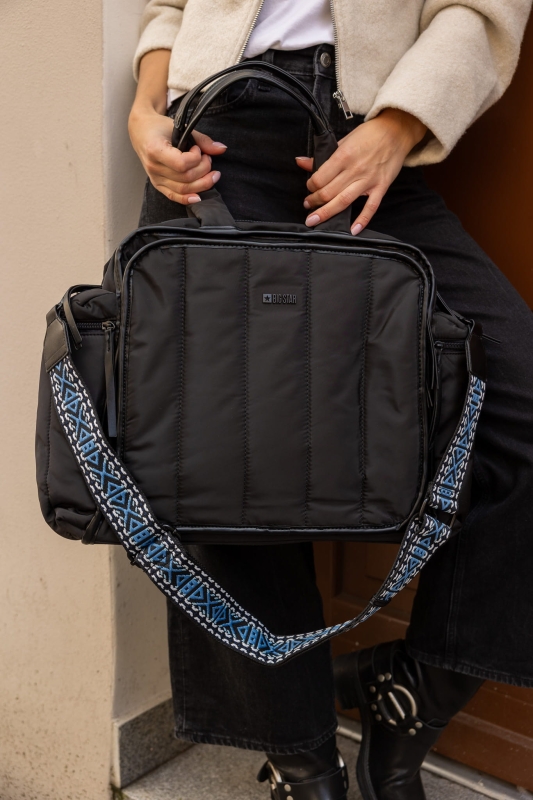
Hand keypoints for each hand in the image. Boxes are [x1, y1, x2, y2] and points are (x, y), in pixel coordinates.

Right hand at [128, 108, 226, 204]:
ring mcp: (154, 178)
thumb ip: (202, 140)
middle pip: (185, 178)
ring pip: (183, 189)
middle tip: (208, 159)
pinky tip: (199, 196)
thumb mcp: (180, 127)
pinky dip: (187, 198)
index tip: (197, 149)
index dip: (196, 159)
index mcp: (155, 150)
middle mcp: (153, 167)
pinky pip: (173, 196)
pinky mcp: (157, 185)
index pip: (182, 164)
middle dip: (203, 169)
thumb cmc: (159, 127)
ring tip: (211, 173)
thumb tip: (222, 149)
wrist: (141, 131)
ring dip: (202, 183)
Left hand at [296, 108, 425, 233]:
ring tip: (314, 219)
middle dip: (314, 201)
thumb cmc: (369, 134)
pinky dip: (362, 220)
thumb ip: (323, 155)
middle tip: (308, 205)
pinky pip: (371, 207)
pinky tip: (353, 230)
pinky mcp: (381, 187)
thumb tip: (301, 162)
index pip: (320, 178)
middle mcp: (355, 170)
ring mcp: (368, 180)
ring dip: (327, 213)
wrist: (396, 130)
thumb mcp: (343, 140)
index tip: (309, 187)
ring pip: (343, 201)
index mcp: (343, 156)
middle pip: (328, 192)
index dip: (310, 186)